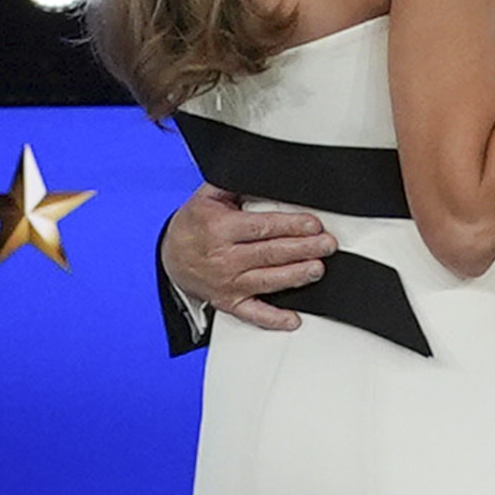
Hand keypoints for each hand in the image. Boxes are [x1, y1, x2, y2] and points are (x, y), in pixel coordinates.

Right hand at [162, 183, 335, 332]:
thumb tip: (263, 174)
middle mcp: (223, 258)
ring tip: (317, 269)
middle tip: (326, 245)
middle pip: (269, 253)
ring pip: (267, 281)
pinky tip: (293, 319)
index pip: (261, 228)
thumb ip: (234, 185)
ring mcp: (227, 283)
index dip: (290, 226)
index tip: (313, 225)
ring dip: (295, 276)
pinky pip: (252, 314)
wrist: (168, 257)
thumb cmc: (193, 226)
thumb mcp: (207, 197)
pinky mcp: (229, 302)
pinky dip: (273, 319)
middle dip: (302, 249)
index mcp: (219, 229)